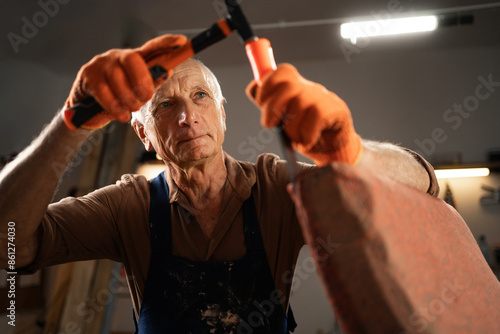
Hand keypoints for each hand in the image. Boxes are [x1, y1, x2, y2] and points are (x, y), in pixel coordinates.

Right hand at [63, 34, 187, 129]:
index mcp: (134, 58)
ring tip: (131, 108)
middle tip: (145, 96)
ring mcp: (101, 64)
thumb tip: (167, 71)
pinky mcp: (87, 75)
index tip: (182, 41)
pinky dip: (115, 107)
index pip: (151, 47)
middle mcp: (117, 56)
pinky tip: (121, 114)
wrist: (86, 108)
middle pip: (132, 60)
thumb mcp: (137, 90)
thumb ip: (151, 81)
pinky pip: (103, 91)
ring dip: (128, 98)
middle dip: (142, 80)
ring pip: (117, 78)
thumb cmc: (118, 96)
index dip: (166, 43)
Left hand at [246, 64, 361, 165]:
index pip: (280, 72)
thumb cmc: (305, 132)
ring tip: (295, 139)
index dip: (266, 86)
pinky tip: (308, 141)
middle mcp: (310, 88)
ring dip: (291, 128)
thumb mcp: (283, 118)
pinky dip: (307, 134)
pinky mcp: (336, 110)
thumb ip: (268, 103)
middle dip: (272, 108)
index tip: (261, 103)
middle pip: (288, 87)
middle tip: (270, 125)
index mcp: (296, 86)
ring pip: (300, 105)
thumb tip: (254, 87)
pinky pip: (316, 118)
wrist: (334, 148)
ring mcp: (324, 98)